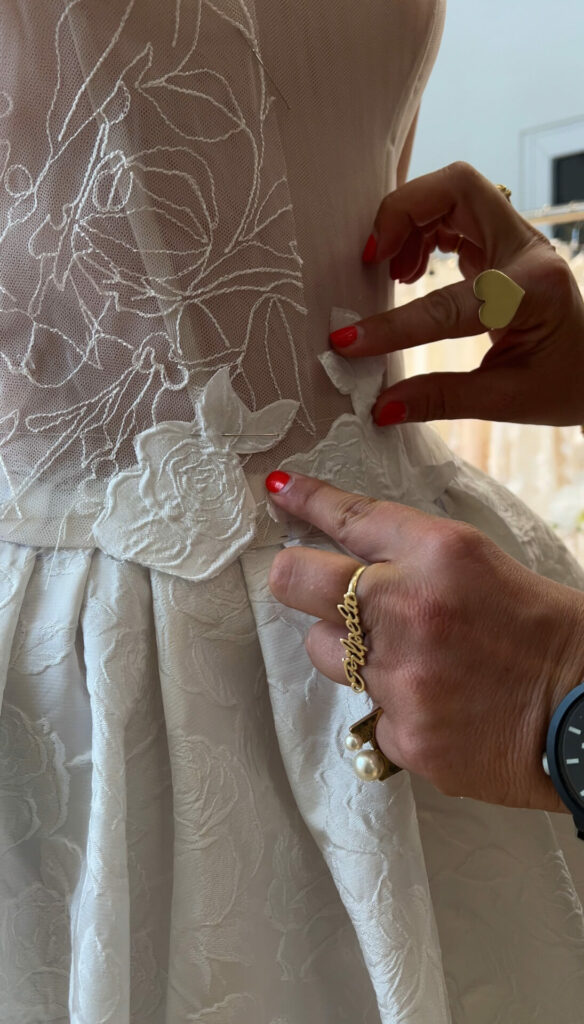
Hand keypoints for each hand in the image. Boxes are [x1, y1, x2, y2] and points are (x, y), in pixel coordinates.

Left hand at [267, 470, 583, 809]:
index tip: (281, 491)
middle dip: (294, 576)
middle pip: (296, 580)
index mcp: (440, 553)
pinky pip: (368, 711)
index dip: (307, 500)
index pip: (350, 515)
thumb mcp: (479, 564)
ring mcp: (400, 677)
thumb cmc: (542, 630)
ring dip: (350, 650)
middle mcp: (409, 609)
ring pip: (324, 652)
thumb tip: (350, 550)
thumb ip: (411, 553)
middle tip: (314, 585)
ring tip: (409, 658)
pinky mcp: (403, 735)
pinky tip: (439, 704)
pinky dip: (394, 706)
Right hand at [331, 162, 583, 426]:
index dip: (396, 323)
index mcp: (535, 292)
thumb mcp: (508, 401)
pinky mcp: (504, 242)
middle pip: (459, 186)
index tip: (348, 340)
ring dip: (409, 219)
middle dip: (403, 211)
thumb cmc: (567, 385)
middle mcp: (529, 251)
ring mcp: (518, 239)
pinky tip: (409, 270)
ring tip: (391, 271)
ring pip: (454, 190)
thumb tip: (382, 407)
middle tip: (373, 259)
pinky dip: (421, 230)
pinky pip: (455, 211)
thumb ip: (442, 399)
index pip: (452, 300)